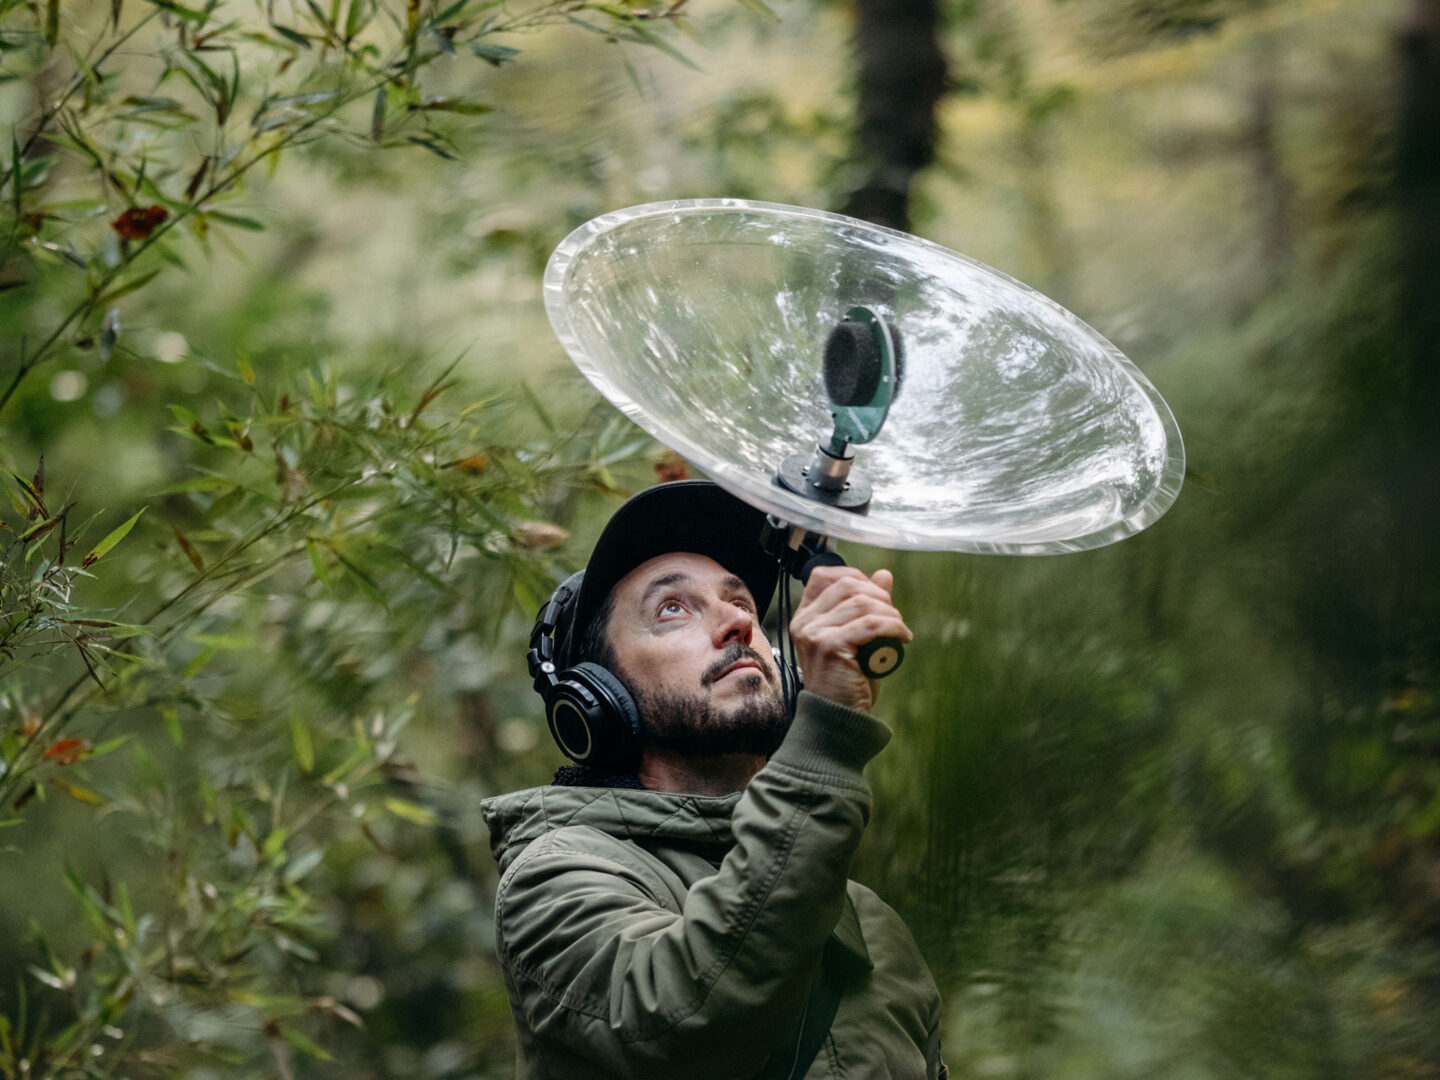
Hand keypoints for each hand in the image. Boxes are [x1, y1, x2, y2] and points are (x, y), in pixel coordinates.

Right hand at [789, 566, 911, 712]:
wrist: (837, 718)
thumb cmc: (847, 681)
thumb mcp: (857, 637)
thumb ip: (867, 605)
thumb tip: (883, 575)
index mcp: (805, 617)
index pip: (823, 576)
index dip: (855, 576)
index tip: (876, 594)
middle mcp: (804, 622)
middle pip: (847, 584)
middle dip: (879, 595)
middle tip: (894, 616)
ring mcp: (814, 633)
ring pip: (862, 603)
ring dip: (890, 612)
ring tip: (899, 629)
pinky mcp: (830, 645)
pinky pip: (871, 624)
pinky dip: (894, 626)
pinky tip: (903, 637)